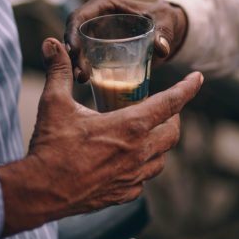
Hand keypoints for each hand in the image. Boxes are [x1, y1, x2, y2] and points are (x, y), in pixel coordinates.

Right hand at [0, 38, 202, 235]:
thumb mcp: (55, 103)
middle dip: (173, 118)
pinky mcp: (123, 193)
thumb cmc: (51, 147)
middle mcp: (139, 152)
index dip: (188, 88)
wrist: (40, 192)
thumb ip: (59, 71)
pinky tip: (128, 162)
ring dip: (159, 144)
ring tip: (147, 134)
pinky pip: (143, 180)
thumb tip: (53, 44)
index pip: (171, 103)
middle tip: (164, 110)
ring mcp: (133, 176)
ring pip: (161, 159)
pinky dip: (142, 167)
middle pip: (173, 133)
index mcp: (130, 126)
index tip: (198, 78)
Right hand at [64, 0, 187, 81]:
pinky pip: (87, 59)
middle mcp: (95, 19)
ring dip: (76, 64)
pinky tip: (88, 82)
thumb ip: (164, 33)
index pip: (80, 16)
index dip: (72, 32)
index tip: (75, 50)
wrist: (167, 31)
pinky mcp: (100, 50)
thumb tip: (162, 49)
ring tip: (83, 80)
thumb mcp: (166, 22)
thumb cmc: (164, 20)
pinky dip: (85, 70)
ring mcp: (96, 35)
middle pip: (74, 35)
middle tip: (80, 74)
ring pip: (78, 49)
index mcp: (104, 5)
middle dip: (73, 54)